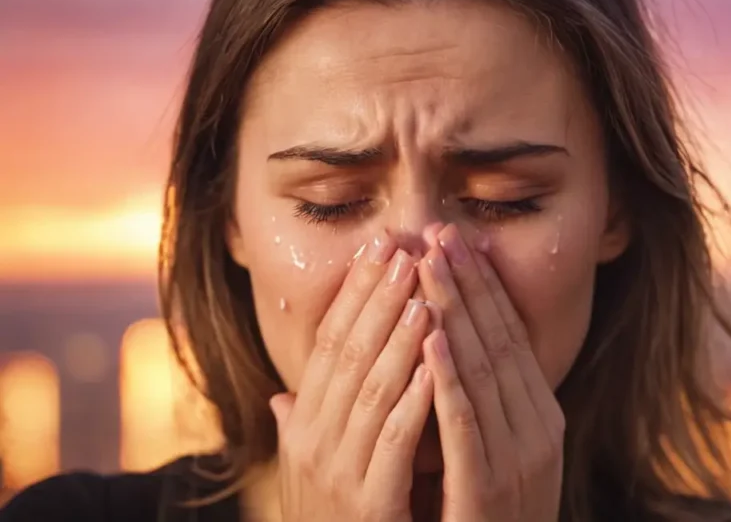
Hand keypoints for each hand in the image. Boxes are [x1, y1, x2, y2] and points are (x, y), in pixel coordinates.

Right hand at [268, 232, 433, 521]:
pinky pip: (394, 442)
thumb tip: (282, 397)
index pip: (329, 345)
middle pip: (346, 355)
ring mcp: (337, 474)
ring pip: (370, 390)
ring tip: (425, 291)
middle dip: (378, 298)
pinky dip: (413, 400)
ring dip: (398, 337)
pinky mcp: (369, 504)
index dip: (355, 294)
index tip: (381, 248)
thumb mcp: (315, 473)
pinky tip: (434, 366)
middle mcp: (312, 443)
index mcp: (304, 427)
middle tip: (406, 248)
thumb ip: (302, 430)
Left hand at [418, 224, 564, 521]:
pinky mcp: (489, 491)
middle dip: (466, 287)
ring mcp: (519, 461)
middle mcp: (538, 431)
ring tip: (428, 266)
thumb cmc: (484, 515)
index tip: (455, 244)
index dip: (482, 289)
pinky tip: (429, 341)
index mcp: (539, 417)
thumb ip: (466, 402)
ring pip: (482, 373)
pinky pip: (465, 426)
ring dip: (454, 315)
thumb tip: (437, 347)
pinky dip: (448, 381)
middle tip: (439, 234)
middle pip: (498, 344)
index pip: (509, 339)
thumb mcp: (487, 452)